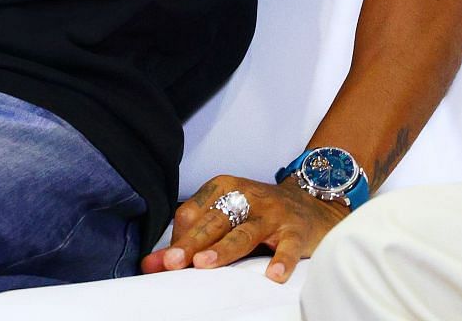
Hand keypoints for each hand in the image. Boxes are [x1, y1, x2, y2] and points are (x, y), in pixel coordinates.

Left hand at [145, 174, 347, 282]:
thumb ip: (189, 240)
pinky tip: (273, 274)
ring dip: (224, 248)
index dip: (176, 238)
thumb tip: (150, 264)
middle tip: (172, 263)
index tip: (165, 263)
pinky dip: (282, 259)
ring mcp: (273, 213)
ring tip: (206, 264)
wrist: (311, 203)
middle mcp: (247, 196)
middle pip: (214, 221)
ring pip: (245, 232)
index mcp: (224, 187)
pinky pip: (288, 246)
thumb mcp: (224, 218)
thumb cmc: (258, 213)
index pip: (192, 212)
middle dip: (191, 243)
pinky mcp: (296, 230)